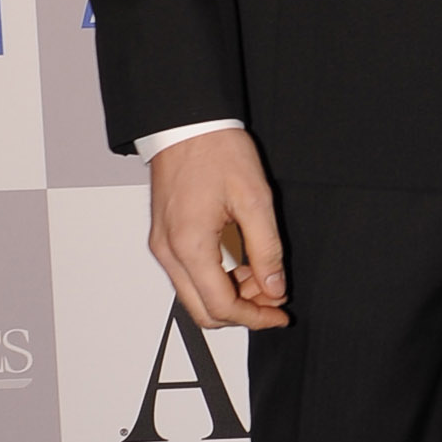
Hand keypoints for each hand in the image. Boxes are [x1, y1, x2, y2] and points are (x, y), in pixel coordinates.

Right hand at [148, 127, 289, 330]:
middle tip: (273, 297)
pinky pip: (187, 275)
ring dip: (229, 295)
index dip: (255, 317)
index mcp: (189, 244)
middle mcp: (168, 251)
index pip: (221, 306)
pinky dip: (215, 280)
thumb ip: (267, 249)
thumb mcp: (255, 199)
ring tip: (262, 274)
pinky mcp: (163, 237)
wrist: (186, 124)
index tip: (279, 313)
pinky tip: (241, 264)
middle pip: (202, 310)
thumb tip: (274, 287)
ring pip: (194, 295)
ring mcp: (161, 245)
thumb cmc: (215, 150)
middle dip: (242, 312)